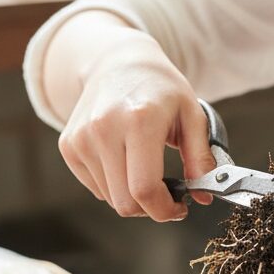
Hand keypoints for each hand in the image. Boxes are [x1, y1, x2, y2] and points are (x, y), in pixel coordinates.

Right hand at [53, 14, 216, 221]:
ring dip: (131, 194)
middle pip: (124, 202)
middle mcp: (105, 129)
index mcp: (140, 121)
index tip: (179, 208)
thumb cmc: (161, 89)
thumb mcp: (192, 114)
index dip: (164, 210)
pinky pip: (95, 187)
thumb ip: (201, 156)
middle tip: (166, 194)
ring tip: (145, 168)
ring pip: (109, 198)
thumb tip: (205, 195)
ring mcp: (82, 138)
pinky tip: (125, 160)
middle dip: (149, 208)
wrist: (120, 62)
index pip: (145, 189)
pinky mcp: (69, 145)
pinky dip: (113, 184)